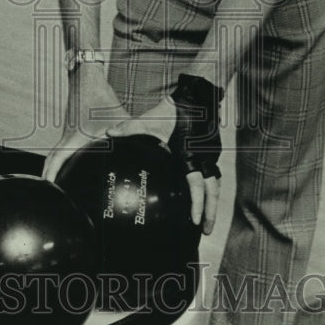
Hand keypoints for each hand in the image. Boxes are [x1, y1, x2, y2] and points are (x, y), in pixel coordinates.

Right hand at [41, 67, 128, 181]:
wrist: (87, 77)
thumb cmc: (101, 97)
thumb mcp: (119, 117)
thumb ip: (129, 132)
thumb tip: (139, 150)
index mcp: (74, 137)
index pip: (57, 159)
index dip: (51, 175)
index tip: (48, 188)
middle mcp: (67, 136)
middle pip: (52, 161)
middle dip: (50, 177)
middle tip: (52, 195)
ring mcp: (68, 133)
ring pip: (57, 154)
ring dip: (54, 168)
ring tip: (58, 186)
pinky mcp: (72, 131)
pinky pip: (63, 149)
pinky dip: (61, 159)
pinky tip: (71, 167)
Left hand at [105, 94, 219, 233]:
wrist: (198, 93)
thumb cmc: (173, 109)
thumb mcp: (149, 120)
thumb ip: (128, 129)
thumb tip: (108, 134)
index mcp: (189, 155)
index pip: (197, 186)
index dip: (198, 205)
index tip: (195, 221)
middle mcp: (203, 157)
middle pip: (213, 192)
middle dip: (210, 213)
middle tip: (205, 231)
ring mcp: (211, 154)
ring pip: (215, 183)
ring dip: (212, 202)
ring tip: (206, 218)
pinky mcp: (212, 149)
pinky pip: (213, 173)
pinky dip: (210, 186)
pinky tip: (203, 194)